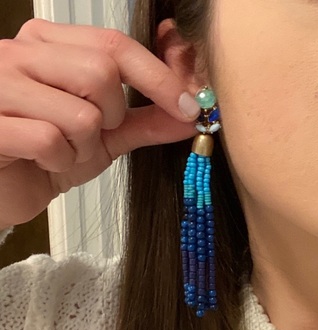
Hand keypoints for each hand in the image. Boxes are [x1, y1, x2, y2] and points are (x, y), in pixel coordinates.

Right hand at [0, 19, 199, 228]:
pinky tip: (43, 161)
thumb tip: (191, 113)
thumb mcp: (104, 137)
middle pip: (101, 73)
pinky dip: (59, 161)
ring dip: (84, 146)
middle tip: (95, 134)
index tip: (190, 107)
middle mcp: (20, 53)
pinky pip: (50, 140)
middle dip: (113, 116)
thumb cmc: (46, 156)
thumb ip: (145, 120)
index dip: (160, 77)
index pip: (115, 44)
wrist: (2, 188)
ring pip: (81, 113)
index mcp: (48, 44)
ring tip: (62, 151)